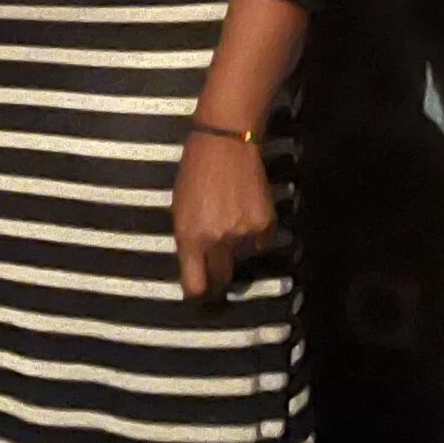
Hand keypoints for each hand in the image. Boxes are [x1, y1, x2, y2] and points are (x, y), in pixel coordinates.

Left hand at [173, 129, 275, 300]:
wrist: (225, 145)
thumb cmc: (195, 172)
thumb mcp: (179, 208)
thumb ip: (188, 238)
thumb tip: (195, 263)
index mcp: (190, 236)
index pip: (195, 283)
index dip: (197, 293)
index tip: (198, 297)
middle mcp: (217, 240)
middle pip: (221, 277)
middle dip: (217, 275)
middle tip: (216, 267)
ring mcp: (243, 233)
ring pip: (241, 258)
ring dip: (236, 250)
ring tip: (229, 223)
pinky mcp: (265, 224)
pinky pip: (259, 244)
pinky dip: (253, 236)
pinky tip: (244, 214)